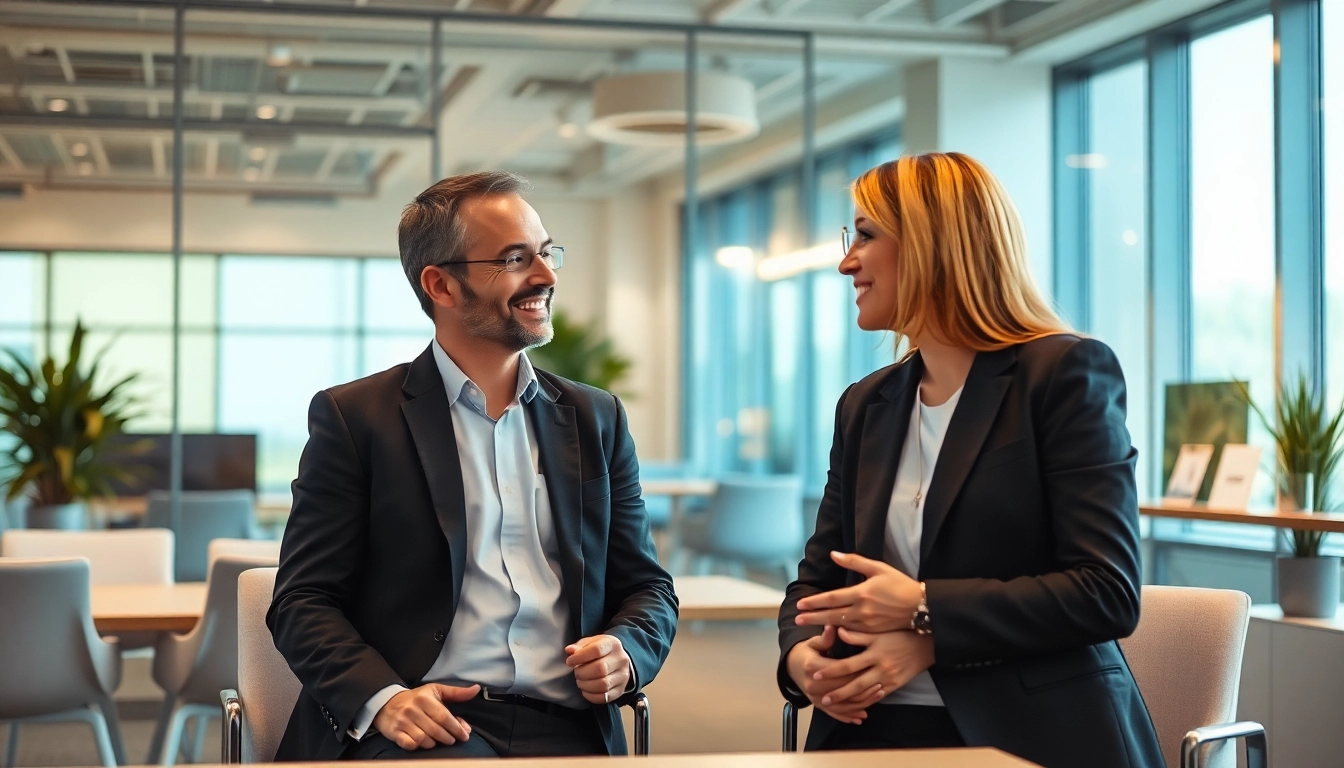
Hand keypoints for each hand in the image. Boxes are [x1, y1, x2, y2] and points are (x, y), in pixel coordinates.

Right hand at [372, 683, 478, 750]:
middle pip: (435, 730)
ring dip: (434, 743)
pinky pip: (409, 744)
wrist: (387, 703)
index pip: (444, 717)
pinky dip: (418, 746)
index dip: (457, 728)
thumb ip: (456, 693)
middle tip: (453, 740)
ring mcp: (402, 722)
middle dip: (448, 738)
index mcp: (424, 698)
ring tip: (439, 741)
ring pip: (424, 739)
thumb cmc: (416, 698)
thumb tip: (476, 689)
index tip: (465, 735)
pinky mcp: (395, 732)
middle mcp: (412, 710)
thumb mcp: (436, 691)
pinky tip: (424, 743)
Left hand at [565, 635, 632, 704]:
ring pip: (603, 685)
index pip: (597, 650)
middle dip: (582, 673)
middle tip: (577, 672)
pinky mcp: (620, 690)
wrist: (618, 661)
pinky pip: (604, 697)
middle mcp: (620, 660)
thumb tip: (570, 650)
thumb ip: (579, 646)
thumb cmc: (600, 651)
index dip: (579, 657)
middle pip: (600, 669)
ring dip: (586, 685)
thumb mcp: (590, 643)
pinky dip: (590, 696)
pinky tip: (586, 690)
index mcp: (612, 644)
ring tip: (580, 681)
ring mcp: (622, 676)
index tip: (570, 661)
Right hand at [786, 625, 885, 725]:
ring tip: (877, 697)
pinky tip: (862, 716)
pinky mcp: (817, 705)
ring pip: (841, 705)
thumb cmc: (807, 651)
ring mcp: (814, 698)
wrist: (792, 667)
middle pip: (843, 690)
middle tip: (881, 685)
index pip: (839, 672)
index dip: (857, 672)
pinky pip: (835, 714)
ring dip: (860, 704)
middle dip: (863, 689)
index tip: (873, 670)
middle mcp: (813, 685)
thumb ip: (825, 637)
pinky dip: (849, 716)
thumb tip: (832, 627)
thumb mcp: (814, 642)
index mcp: (813, 667)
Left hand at [794, 551, 921, 632]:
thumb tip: (834, 554)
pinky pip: (852, 632)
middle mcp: (862, 610)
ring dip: (823, 625)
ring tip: (809, 624)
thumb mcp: (878, 568)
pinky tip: (830, 631)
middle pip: (831, 615)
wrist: (921, 606)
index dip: (814, 601)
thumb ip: (854, 562)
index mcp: (861, 593)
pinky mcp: (873, 632)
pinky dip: (839, 632)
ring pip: (839, 625)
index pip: (832, 598)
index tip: (800, 604)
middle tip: (797, 619)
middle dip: (812, 617)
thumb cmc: (900, 584)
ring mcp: (867, 624)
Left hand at [810, 628, 934, 705]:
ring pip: (865, 695)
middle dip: (837, 693)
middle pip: (855, 685)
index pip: (848, 665)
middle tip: (822, 699)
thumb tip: (838, 631)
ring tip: (833, 705)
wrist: (925, 646)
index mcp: (873, 653)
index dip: (831, 671)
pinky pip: (877, 698)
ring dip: (849, 702)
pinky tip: (853, 706)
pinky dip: (864, 703)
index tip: (816, 675)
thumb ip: (857, 635)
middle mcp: (880, 668)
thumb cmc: (899, 635)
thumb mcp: (878, 632)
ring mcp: (888, 679)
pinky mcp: (895, 686)